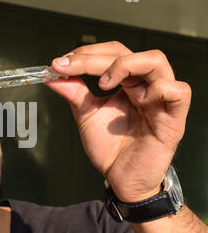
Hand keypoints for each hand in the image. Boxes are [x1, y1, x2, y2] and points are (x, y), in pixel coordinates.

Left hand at [46, 41, 191, 202]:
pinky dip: (159, 88)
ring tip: (105, 84)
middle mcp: (144, 85)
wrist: (121, 179)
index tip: (60, 63)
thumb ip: (74, 92)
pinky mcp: (173, 119)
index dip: (87, 53)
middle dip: (95, 58)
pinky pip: (179, 91)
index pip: (112, 53)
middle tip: (71, 67)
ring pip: (155, 61)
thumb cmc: (110, 148)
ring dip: (126, 65)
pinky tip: (138, 99)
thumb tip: (53, 75)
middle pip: (128, 53)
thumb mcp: (87, 115)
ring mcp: (160, 100)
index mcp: (127, 83)